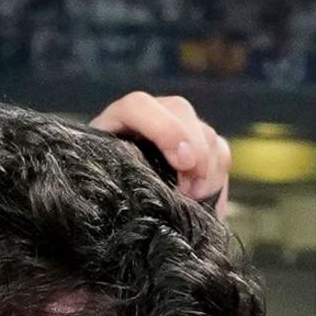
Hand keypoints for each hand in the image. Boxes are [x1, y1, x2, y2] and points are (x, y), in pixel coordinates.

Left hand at [91, 90, 228, 202]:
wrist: (113, 208)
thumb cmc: (100, 198)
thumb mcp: (97, 191)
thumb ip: (103, 187)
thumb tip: (140, 200)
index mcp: (115, 122)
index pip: (139, 106)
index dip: (165, 129)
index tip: (182, 163)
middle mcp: (149, 117)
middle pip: (180, 111)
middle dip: (195, 150)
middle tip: (192, 190)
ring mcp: (176, 129)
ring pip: (204, 130)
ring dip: (208, 167)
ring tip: (194, 199)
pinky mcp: (197, 147)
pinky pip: (219, 150)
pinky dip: (218, 175)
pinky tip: (205, 200)